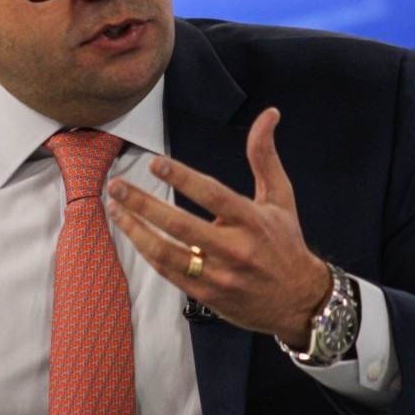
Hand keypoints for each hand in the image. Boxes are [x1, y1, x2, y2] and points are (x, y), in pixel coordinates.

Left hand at [107, 107, 330, 347]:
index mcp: (253, 221)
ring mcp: (220, 275)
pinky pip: (169, 272)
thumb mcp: (280, 198)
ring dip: (135, 231)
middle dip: (143, 204)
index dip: (182, 178)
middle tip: (116, 186)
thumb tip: (269, 113)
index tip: (154, 163)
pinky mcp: (207, 295)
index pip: (213, 195)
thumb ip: (265, 156)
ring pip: (168, 253)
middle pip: (181, 225)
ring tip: (115, 209)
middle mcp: (235, 249)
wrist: (299, 301)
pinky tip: (132, 234)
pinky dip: (147, 252)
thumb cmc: (285, 242)